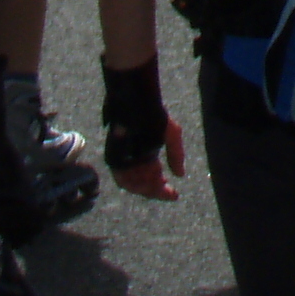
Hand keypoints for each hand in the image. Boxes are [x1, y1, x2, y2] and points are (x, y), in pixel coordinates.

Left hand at [102, 59, 185, 200]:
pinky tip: (152, 172)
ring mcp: (122, 160)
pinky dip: (136, 180)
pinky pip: (123, 177)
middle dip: (156, 190)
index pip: (150, 180)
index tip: (175, 194)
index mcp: (143, 155)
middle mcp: (132, 161)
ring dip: (147, 186)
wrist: (137, 102)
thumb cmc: (154, 115)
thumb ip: (176, 155)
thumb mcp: (171, 134)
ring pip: (132, 184)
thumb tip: (180, 175)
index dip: (162, 190)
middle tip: (170, 191)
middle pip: (141, 185)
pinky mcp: (114, 158)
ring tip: (161, 180)